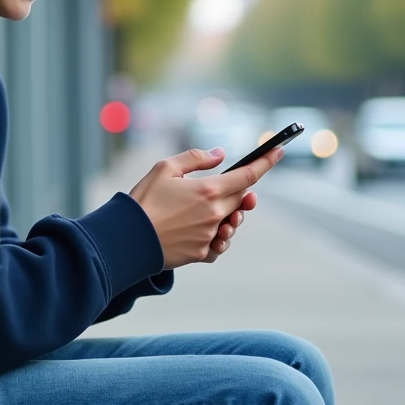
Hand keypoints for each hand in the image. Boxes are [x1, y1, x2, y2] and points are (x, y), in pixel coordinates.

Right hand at [129, 148, 280, 269]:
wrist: (126, 239)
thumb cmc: (143, 200)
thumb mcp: (165, 168)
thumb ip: (196, 159)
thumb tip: (220, 155)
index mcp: (208, 190)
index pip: (248, 176)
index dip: (266, 162)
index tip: (278, 151)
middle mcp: (214, 214)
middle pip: (241, 199)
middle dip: (243, 190)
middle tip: (235, 183)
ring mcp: (209, 236)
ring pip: (231, 223)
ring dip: (231, 214)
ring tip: (220, 210)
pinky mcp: (200, 253)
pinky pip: (219, 245)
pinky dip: (218, 237)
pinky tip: (208, 232)